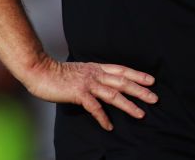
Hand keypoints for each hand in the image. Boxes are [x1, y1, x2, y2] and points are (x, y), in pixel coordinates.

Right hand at [23, 56, 157, 130]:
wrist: (39, 70)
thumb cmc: (57, 73)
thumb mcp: (80, 71)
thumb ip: (92, 76)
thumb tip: (102, 84)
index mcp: (96, 67)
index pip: (122, 70)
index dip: (137, 75)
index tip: (151, 80)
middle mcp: (95, 74)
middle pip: (123, 82)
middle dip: (140, 90)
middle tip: (154, 98)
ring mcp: (88, 83)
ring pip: (114, 94)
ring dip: (129, 105)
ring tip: (141, 114)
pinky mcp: (79, 93)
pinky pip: (95, 107)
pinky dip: (103, 117)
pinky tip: (109, 125)